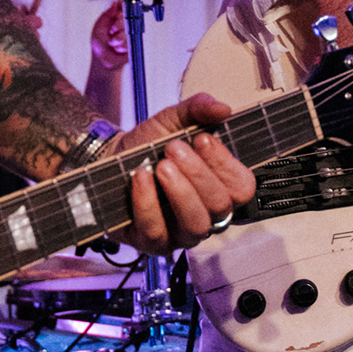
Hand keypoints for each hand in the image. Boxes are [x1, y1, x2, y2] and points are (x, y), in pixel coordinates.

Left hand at [89, 0, 129, 73]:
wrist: (102, 58)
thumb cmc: (99, 41)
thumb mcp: (100, 25)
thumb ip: (108, 14)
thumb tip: (114, 3)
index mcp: (116, 17)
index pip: (123, 8)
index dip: (120, 13)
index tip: (116, 17)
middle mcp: (124, 24)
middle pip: (127, 18)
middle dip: (119, 25)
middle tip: (111, 31)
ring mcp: (129, 33)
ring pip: (128, 31)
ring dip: (118, 38)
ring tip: (112, 43)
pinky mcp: (133, 43)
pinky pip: (130, 42)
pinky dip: (121, 46)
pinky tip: (117, 48)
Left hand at [112, 95, 255, 252]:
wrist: (109, 158)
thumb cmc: (147, 145)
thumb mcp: (173, 120)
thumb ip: (199, 109)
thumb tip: (223, 108)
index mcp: (219, 186)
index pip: (243, 187)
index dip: (226, 164)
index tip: (202, 139)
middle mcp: (206, 213)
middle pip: (220, 205)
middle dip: (198, 173)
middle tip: (174, 148)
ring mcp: (181, 232)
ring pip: (195, 224)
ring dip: (180, 192)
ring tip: (161, 166)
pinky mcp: (152, 243)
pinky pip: (157, 231)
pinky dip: (147, 202)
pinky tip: (140, 178)